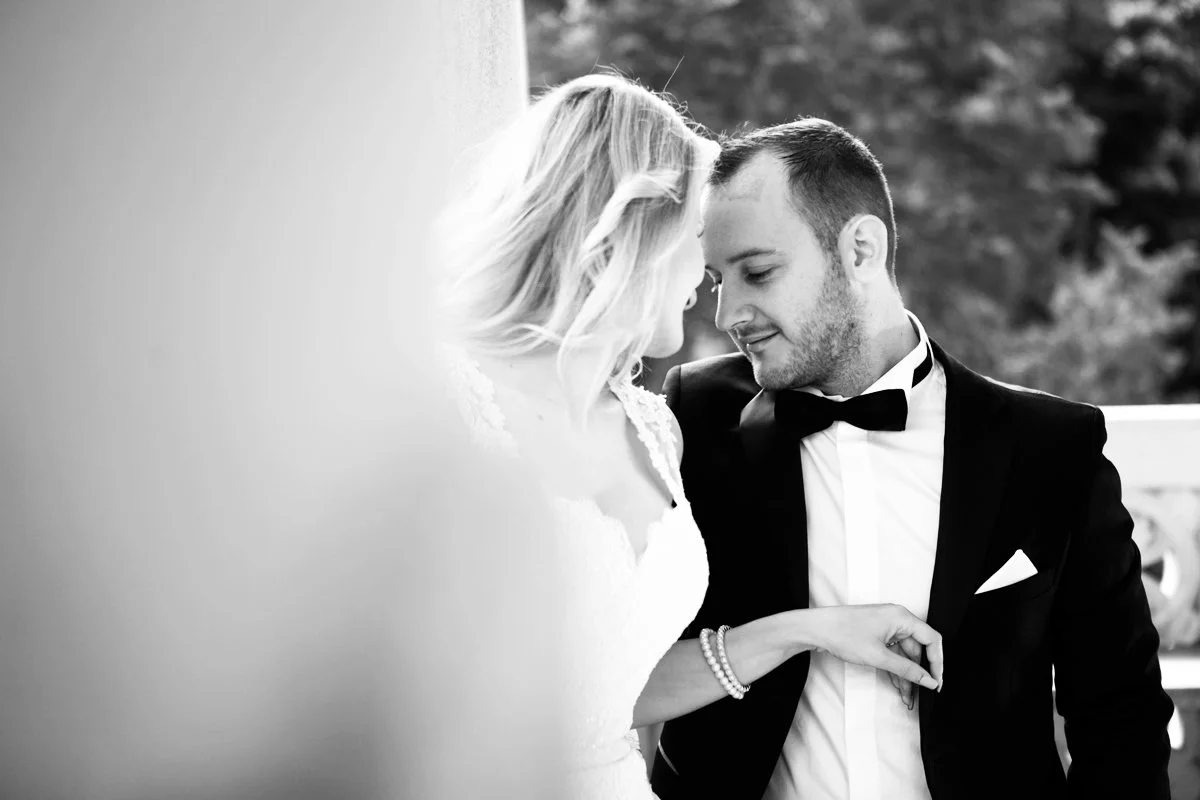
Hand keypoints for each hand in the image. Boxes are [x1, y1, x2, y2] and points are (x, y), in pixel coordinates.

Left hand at [807, 604, 944, 700]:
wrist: (815, 629)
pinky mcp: (876, 634)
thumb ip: (907, 670)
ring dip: (906, 675)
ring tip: (907, 698)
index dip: (937, 663)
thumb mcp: (879, 656)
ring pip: (904, 654)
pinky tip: (897, 686)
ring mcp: (886, 627)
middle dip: (918, 674)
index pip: (932, 640)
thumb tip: (928, 680)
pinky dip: (895, 669)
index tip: (936, 682)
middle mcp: (897, 619)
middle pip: (917, 650)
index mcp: (902, 617)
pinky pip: (893, 653)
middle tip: (918, 696)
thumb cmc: (844, 634)